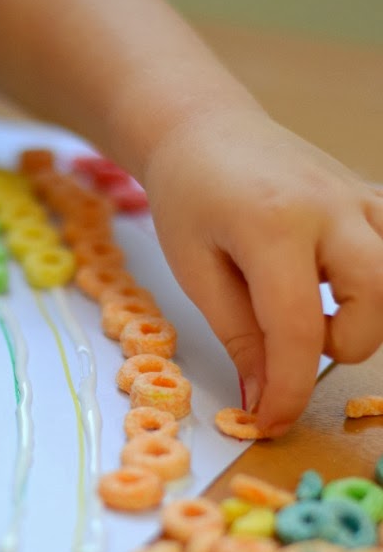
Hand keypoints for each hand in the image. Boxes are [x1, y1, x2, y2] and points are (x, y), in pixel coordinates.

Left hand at [143, 105, 382, 434]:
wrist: (204, 130)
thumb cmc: (188, 198)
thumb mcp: (196, 272)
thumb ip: (238, 337)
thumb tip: (263, 402)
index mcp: (273, 225)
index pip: (298, 328)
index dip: (289, 390)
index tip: (271, 422)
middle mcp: (330, 207)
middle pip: (376, 297)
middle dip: (341, 345)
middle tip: (292, 342)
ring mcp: (359, 197)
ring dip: (365, 315)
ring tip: (312, 310)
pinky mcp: (370, 197)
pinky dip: (376, 282)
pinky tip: (336, 284)